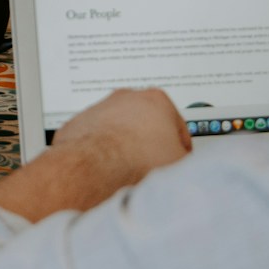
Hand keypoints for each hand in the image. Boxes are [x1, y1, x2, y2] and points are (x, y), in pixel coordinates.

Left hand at [52, 88, 192, 181]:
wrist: (96, 167)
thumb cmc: (137, 160)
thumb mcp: (181, 163)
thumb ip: (187, 160)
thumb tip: (188, 167)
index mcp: (157, 100)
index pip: (177, 125)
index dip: (180, 147)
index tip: (178, 157)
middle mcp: (126, 98)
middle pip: (146, 123)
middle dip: (150, 142)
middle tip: (153, 164)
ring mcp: (101, 109)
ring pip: (118, 130)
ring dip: (124, 146)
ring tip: (128, 170)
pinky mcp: (80, 124)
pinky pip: (95, 139)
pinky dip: (100, 152)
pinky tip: (106, 169)